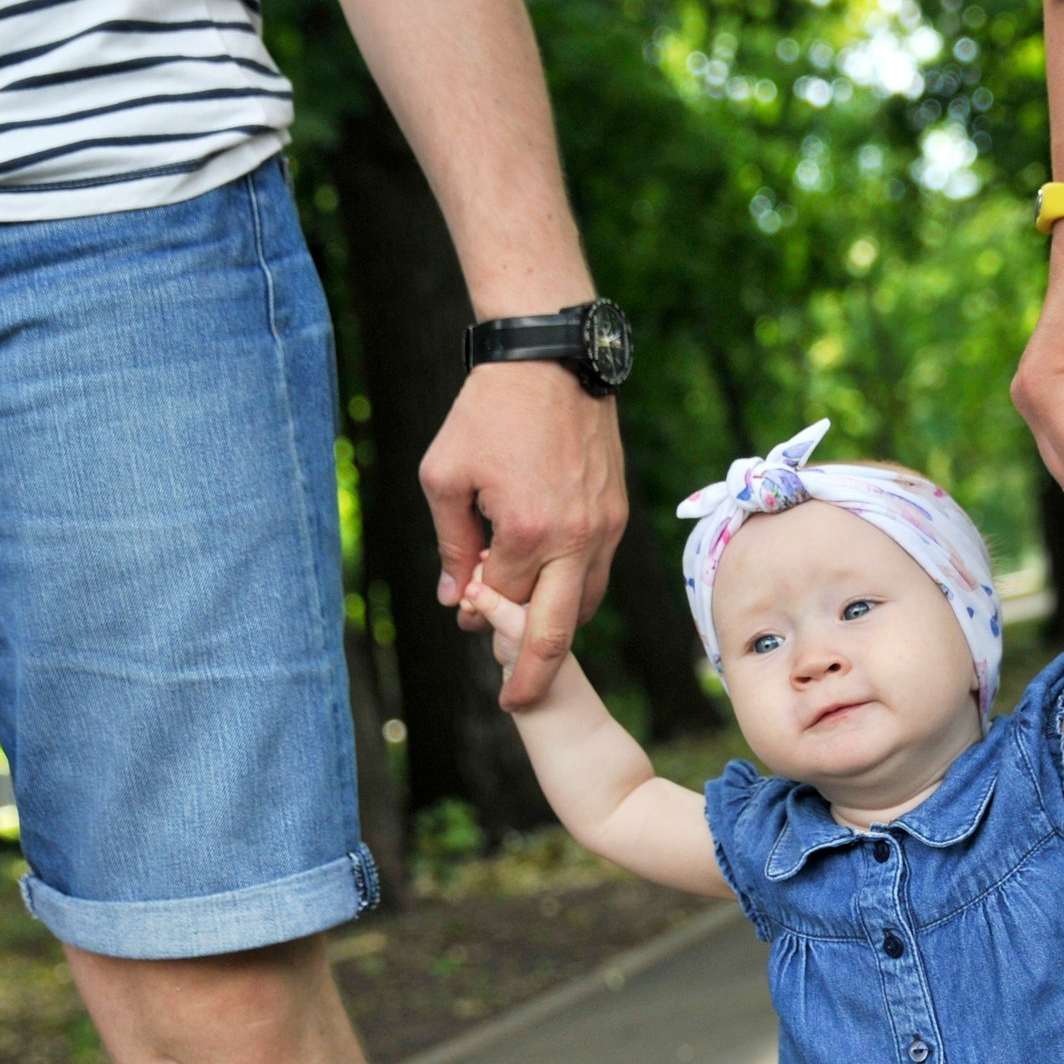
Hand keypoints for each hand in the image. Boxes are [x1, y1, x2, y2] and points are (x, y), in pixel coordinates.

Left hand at [417, 363, 626, 707]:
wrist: (552, 360)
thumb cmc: (487, 412)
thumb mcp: (446, 476)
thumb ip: (451, 544)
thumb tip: (457, 600)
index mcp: (529, 533)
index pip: (505, 603)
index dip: (480, 616)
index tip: (465, 620)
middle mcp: (576, 539)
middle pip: (559, 634)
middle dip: (534, 677)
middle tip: (515, 703)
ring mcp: (605, 528)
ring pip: (585, 605)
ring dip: (556, 625)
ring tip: (526, 630)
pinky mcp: (617, 513)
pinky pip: (598, 573)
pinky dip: (573, 590)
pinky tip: (550, 584)